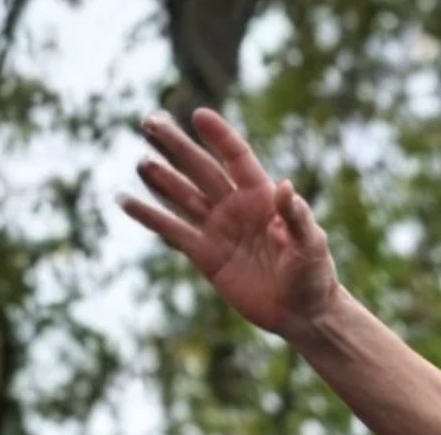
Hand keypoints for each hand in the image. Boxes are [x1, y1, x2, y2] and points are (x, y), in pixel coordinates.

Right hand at [117, 109, 339, 342]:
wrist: (304, 314)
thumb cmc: (315, 276)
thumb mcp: (312, 245)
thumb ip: (298, 217)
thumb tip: (286, 186)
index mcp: (264, 198)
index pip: (238, 159)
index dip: (220, 137)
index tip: (198, 115)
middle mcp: (237, 208)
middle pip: (201, 170)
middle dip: (177, 146)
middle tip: (150, 121)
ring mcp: (219, 230)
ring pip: (183, 196)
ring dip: (161, 178)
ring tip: (141, 161)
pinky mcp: (205, 256)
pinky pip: (173, 232)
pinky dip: (150, 216)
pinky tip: (125, 200)